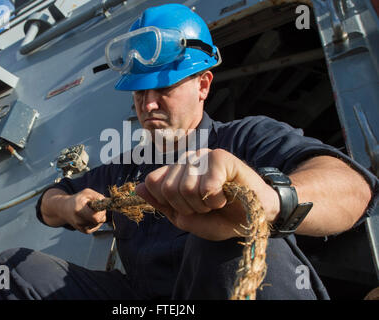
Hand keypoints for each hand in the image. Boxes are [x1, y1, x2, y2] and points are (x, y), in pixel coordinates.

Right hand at [64, 188, 106, 233]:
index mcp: (79, 210)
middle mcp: (79, 221)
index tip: (100, 206)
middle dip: (101, 213)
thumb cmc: (77, 199)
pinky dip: (97, 220)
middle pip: (99, 220)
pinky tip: (91, 216)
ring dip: (98, 216)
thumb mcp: (87, 193)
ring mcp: (82, 228)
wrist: (64, 209)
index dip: (101, 212)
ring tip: (90, 211)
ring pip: (99, 223)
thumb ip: (98, 196)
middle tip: (95, 207)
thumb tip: (107, 203)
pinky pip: (97, 226)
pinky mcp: (85, 231)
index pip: (96, 217)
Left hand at [135, 148, 279, 240]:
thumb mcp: (186, 219)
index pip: (152, 182)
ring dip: (204, 205)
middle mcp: (187, 160)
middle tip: (206, 206)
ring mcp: (203, 156)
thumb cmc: (220, 217)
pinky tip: (226, 196)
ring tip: (217, 201)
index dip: (168, 203)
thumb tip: (138, 189)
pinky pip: (207, 186)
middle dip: (188, 207)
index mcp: (176, 172)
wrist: (252, 219)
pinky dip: (217, 200)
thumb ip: (162, 204)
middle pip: (168, 188)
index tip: (188, 208)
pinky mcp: (221, 157)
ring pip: (187, 188)